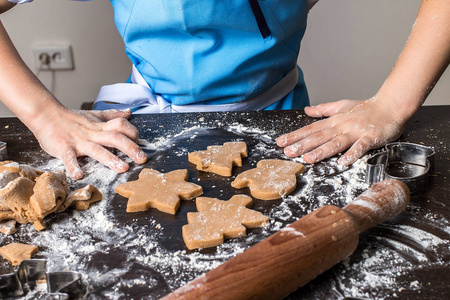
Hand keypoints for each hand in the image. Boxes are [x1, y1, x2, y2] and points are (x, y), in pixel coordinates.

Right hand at [32, 107, 146, 178]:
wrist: (45, 114)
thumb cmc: (71, 118)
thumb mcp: (93, 115)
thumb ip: (112, 115)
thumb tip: (129, 112)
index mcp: (100, 126)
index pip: (121, 126)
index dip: (133, 133)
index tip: (140, 143)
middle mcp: (92, 133)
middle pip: (114, 138)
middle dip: (130, 148)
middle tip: (143, 159)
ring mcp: (78, 141)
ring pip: (97, 149)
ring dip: (110, 159)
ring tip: (123, 168)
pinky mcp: (63, 148)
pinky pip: (69, 157)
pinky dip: (73, 166)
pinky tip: (79, 175)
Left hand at [276, 98, 405, 164]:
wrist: (391, 105)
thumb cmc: (367, 108)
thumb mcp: (342, 105)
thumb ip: (323, 109)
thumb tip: (307, 110)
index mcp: (334, 121)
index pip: (311, 129)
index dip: (295, 136)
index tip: (281, 142)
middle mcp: (341, 126)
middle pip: (319, 137)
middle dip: (302, 145)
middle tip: (288, 152)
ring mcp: (355, 132)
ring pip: (336, 143)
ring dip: (322, 151)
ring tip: (308, 159)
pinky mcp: (370, 138)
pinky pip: (360, 147)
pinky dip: (352, 154)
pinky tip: (343, 162)